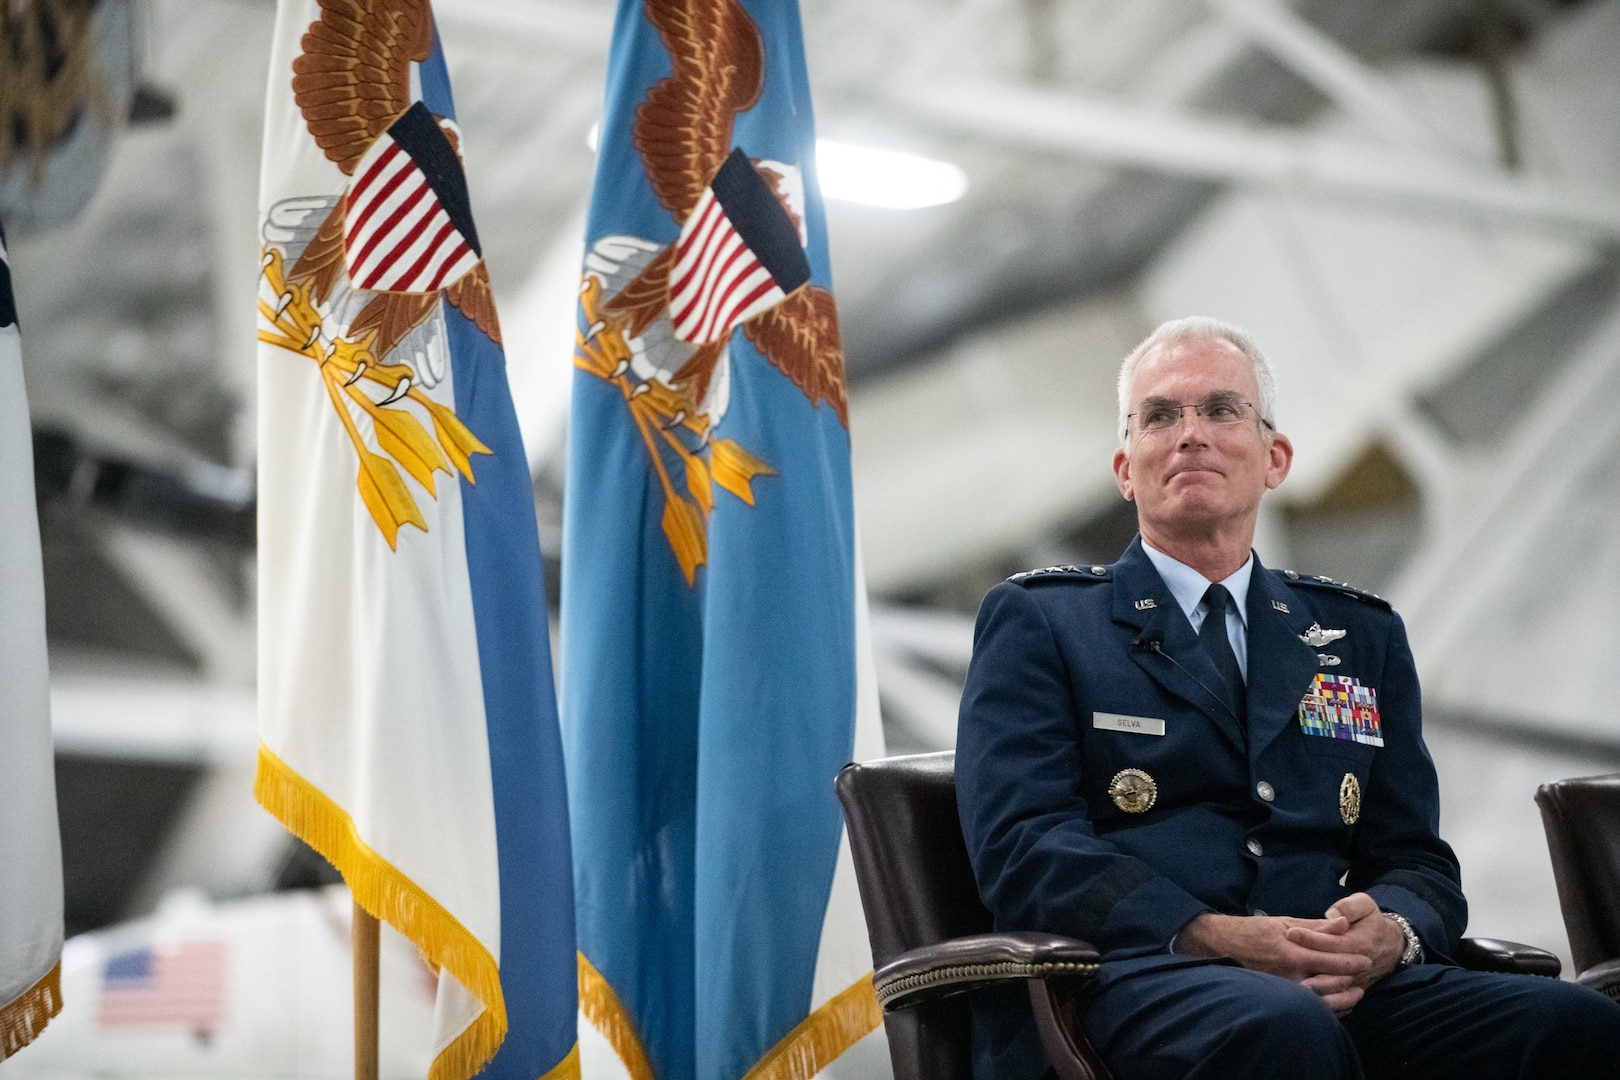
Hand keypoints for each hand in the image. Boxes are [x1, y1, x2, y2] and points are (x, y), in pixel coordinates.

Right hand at [1175, 910, 1372, 1012]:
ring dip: (1340, 999)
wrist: (1221, 946)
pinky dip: (1324, 1007)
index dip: (1351, 961)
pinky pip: (1306, 1005)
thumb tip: (1342, 923)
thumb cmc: (1252, 931)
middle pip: (1328, 984)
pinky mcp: (1277, 997)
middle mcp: (1288, 974)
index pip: (1329, 960)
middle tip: (1364, 978)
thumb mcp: (1283, 922)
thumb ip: (1315, 926)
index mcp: (1291, 952)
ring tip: (1355, 995)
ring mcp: (1282, 988)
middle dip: (1349, 982)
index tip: (1366, 960)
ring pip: (1319, 1000)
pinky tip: (1335, 1004)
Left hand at [1285, 893, 1406, 1009]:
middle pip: (1329, 968)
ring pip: (1332, 988)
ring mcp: (1356, 980)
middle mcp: (1358, 965)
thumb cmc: (1372, 921)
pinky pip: (1337, 999)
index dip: (1311, 938)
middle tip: (1280, 958)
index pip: (1332, 942)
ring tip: (1286, 982)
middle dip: (1305, 964)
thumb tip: (1333, 914)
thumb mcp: (1365, 905)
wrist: (1391, 945)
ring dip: (1311, 986)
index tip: (1290, 932)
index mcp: (1359, 942)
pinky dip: (1320, 1000)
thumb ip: (1350, 907)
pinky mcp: (1352, 990)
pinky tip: (1300, 997)